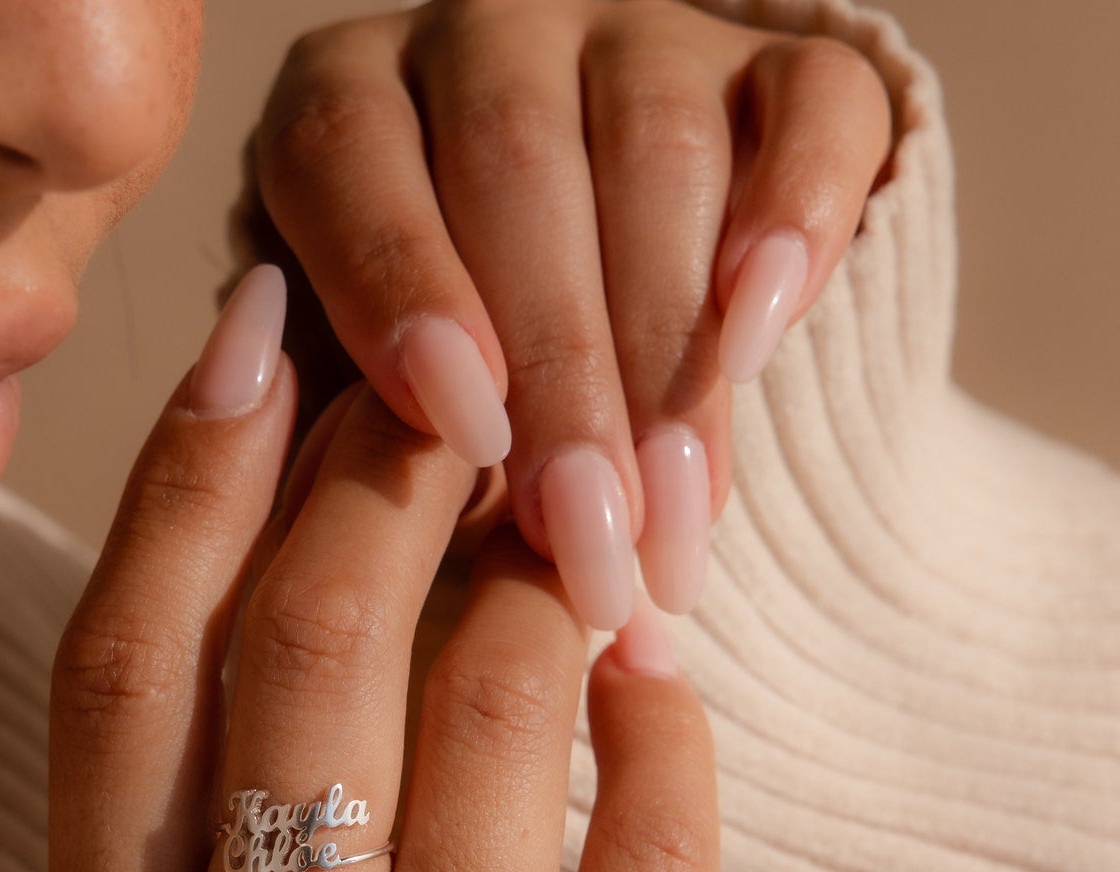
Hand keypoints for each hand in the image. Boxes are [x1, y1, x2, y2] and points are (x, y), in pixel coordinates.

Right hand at [41, 266, 721, 871]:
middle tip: (436, 392)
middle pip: (313, 643)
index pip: (131, 670)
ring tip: (557, 518)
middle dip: (378, 474)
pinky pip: (651, 838)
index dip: (186, 482)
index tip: (254, 350)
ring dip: (533, 569)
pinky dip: (662, 719)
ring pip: (495, 702)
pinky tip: (655, 667)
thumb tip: (255, 657)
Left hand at [245, 0, 893, 628]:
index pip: (350, 152)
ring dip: (667, 351)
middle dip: (561, 372)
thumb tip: (428, 530)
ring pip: (658, 150)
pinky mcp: (771, 65)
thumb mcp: (366, 415)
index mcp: (346, 100)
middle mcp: (482, 40)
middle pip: (517, 168)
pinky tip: (760, 344)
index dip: (405, 287)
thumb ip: (379, 440)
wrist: (556, 349)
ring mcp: (632, 37)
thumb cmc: (430, 397)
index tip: (469, 431)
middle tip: (587, 531)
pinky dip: (798, 220)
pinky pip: (817, 105)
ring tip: (670, 513)